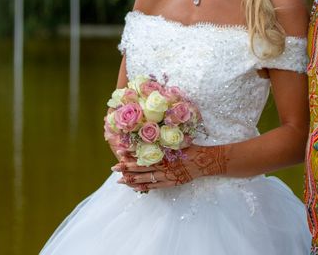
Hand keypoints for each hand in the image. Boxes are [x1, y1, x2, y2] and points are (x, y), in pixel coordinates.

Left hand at [112, 144, 227, 191]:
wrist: (204, 162)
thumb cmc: (191, 148)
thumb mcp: (178, 140)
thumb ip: (165, 138)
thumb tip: (152, 130)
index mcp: (163, 154)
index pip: (143, 153)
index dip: (131, 152)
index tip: (119, 150)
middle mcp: (163, 166)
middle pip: (141, 167)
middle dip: (126, 167)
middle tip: (114, 168)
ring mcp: (166, 176)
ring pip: (145, 179)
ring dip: (132, 179)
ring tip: (120, 180)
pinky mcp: (169, 183)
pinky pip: (153, 186)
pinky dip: (143, 187)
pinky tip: (135, 187)